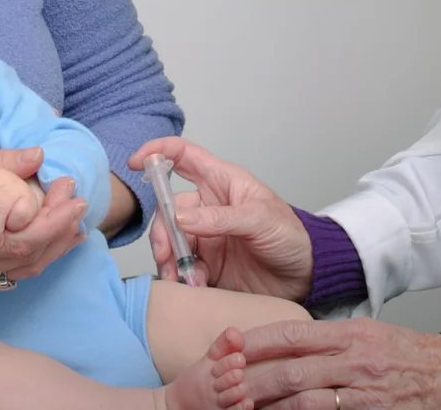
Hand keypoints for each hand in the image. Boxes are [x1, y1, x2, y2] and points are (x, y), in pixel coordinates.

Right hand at [0, 147, 85, 284]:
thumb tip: (38, 156)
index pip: (14, 241)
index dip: (51, 221)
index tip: (73, 194)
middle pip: (23, 258)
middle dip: (58, 229)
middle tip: (79, 198)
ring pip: (18, 269)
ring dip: (52, 243)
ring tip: (76, 214)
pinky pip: (6, 269)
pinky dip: (35, 251)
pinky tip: (55, 233)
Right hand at [129, 138, 310, 300]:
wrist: (304, 278)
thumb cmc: (289, 236)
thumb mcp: (260, 220)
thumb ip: (221, 218)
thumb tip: (180, 216)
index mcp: (222, 182)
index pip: (184, 157)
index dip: (159, 152)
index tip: (136, 162)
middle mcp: (208, 206)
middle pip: (168, 208)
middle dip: (162, 232)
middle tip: (167, 257)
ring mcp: (205, 236)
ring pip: (170, 240)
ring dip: (168, 259)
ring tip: (181, 278)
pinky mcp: (206, 265)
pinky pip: (180, 267)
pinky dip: (181, 278)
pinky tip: (195, 287)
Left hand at [238, 319, 440, 408]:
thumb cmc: (418, 358)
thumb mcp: (375, 336)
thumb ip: (338, 341)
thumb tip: (297, 345)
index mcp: (353, 332)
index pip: (294, 331)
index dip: (259, 339)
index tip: (233, 344)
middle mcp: (355, 359)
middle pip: (291, 367)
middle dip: (253, 377)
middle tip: (224, 383)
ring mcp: (363, 391)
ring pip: (304, 397)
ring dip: (270, 406)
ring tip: (241, 409)